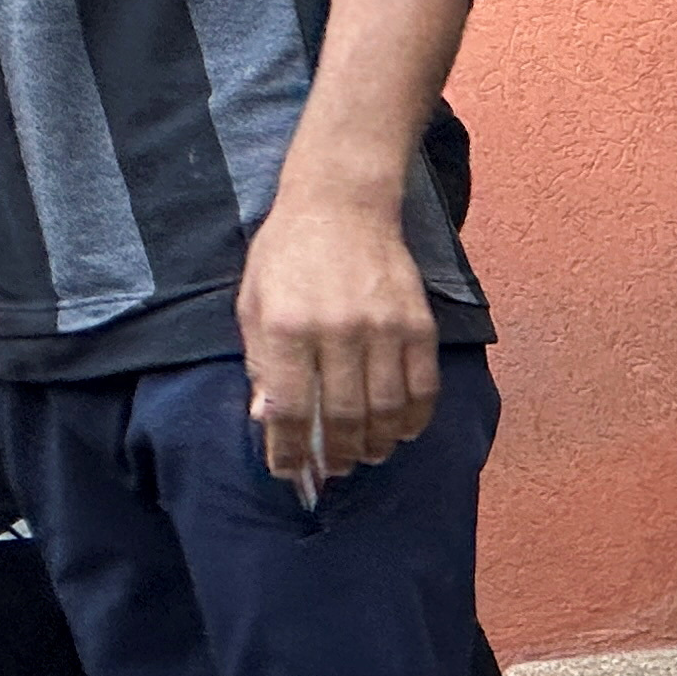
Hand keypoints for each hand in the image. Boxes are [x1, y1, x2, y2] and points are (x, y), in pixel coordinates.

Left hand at [237, 188, 437, 481]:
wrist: (343, 205)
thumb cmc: (288, 255)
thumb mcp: (254, 304)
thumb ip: (259, 363)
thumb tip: (268, 419)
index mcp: (285, 328)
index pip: (289, 410)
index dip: (289, 450)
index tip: (288, 470)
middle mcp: (335, 332)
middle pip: (342, 418)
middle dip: (338, 454)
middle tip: (335, 468)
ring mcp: (382, 328)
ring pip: (385, 410)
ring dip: (377, 444)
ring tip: (369, 454)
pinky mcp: (417, 324)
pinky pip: (422, 387)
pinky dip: (414, 418)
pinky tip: (402, 431)